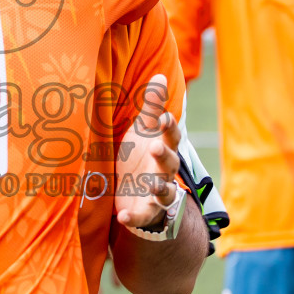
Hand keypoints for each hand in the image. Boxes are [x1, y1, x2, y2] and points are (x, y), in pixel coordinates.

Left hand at [114, 75, 182, 230]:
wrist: (133, 190)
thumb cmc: (139, 154)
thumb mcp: (144, 130)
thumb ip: (152, 107)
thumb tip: (161, 75)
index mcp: (163, 148)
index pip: (171, 137)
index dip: (168, 128)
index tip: (163, 117)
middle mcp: (163, 171)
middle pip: (171, 164)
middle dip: (164, 155)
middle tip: (154, 146)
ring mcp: (156, 193)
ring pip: (165, 192)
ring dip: (158, 187)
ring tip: (148, 182)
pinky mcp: (144, 212)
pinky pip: (143, 217)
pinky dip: (134, 218)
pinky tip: (123, 217)